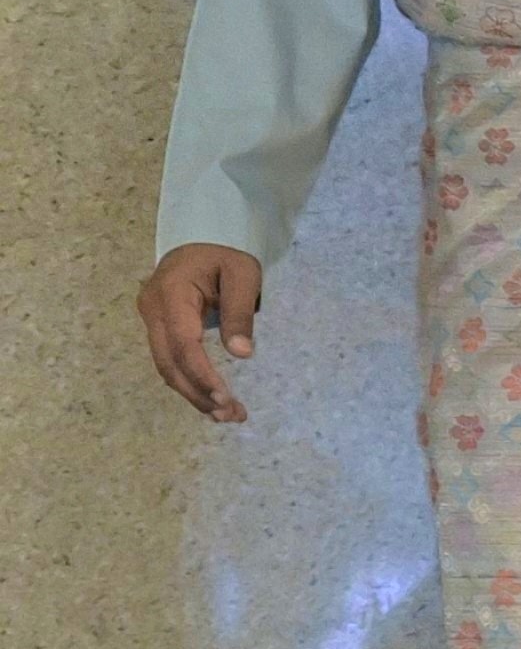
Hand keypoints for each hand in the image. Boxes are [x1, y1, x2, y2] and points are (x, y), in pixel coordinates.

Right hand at [136, 243, 263, 422]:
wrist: (204, 232)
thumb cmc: (227, 252)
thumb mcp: (243, 274)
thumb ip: (240, 312)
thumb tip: (242, 354)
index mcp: (171, 295)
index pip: (183, 345)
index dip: (202, 375)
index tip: (225, 399)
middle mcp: (152, 310)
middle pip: (169, 363)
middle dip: (198, 393)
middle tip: (230, 416)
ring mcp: (151, 318)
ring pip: (166, 365)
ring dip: (193, 392)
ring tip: (224, 415)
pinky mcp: (158, 324)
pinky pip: (170, 358)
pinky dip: (189, 378)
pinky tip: (210, 396)